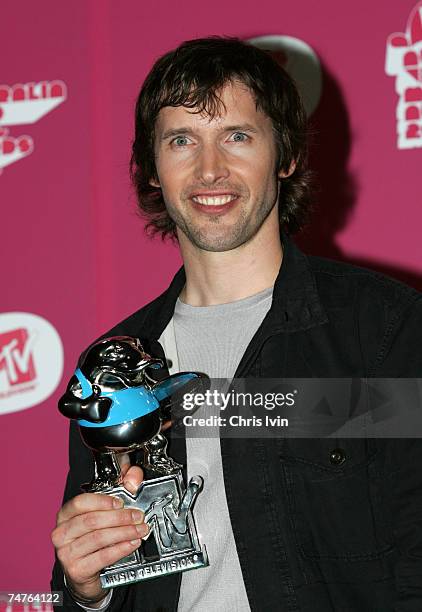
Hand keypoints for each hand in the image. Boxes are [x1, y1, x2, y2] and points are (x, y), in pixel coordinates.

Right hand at [51, 464, 146, 605]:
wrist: (87, 573)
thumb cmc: (94, 537)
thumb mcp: (105, 511)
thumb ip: (121, 487)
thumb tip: (132, 478)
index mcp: (66, 515)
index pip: (80, 503)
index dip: (102, 501)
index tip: (120, 502)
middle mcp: (62, 533)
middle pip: (91, 520)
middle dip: (119, 517)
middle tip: (137, 516)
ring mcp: (66, 553)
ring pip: (98, 538)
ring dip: (124, 532)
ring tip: (139, 530)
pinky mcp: (76, 570)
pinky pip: (102, 557)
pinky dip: (120, 549)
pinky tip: (132, 543)